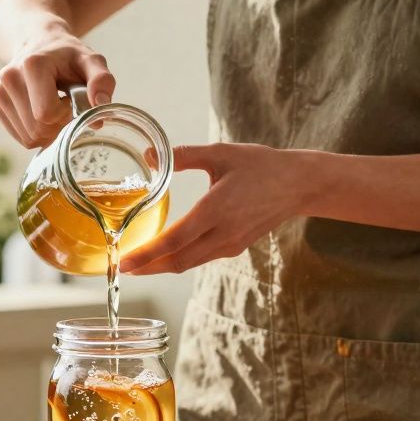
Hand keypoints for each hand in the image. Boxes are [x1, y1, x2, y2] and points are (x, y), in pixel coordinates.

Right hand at [0, 29, 115, 147]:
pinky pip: (21, 137)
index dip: (65, 114)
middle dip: (58, 125)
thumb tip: (101, 105)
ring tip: (53, 105)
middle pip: (37, 129)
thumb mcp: (91, 60)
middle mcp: (8, 77)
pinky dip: (36, 131)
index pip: (46, 114)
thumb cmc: (68, 56)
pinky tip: (41, 111)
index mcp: (32, 64)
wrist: (40, 43)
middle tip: (65, 105)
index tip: (70, 98)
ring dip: (48, 130)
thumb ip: (101, 79)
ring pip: (29, 137)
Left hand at [121, 143, 312, 274]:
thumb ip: (183, 155)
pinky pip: (201, 259)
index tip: (123, 260)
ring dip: (161, 266)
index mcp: (217, 209)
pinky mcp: (235, 247)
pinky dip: (179, 260)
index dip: (146, 253)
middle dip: (147, 267)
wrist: (299, 184)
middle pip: (177, 261)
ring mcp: (231, 244)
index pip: (175, 239)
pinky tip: (164, 254)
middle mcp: (224, 233)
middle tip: (120, 266)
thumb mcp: (221, 153)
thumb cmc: (261, 165)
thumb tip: (150, 154)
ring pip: (189, 263)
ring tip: (136, 264)